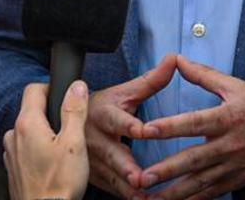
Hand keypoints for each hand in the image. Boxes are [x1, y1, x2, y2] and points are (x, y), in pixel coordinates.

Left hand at [3, 81, 90, 199]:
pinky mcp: (14, 170)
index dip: (53, 88)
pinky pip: (25, 150)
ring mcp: (11, 155)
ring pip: (29, 131)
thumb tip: (77, 86)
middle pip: (31, 110)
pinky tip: (53, 164)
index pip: (34, 89)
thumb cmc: (59, 185)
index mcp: (27, 124)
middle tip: (71, 128)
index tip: (68, 99)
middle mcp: (14, 136)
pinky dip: (38, 151)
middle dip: (51, 114)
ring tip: (64, 149)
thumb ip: (74, 110)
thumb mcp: (74, 142)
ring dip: (44, 134)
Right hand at [84, 54, 176, 198]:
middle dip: (126, 168)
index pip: (119, 120)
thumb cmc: (104, 106)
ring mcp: (92, 160)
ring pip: (110, 177)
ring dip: (127, 188)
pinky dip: (125, 196)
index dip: (132, 126)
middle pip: (112, 154)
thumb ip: (151, 81)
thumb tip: (174, 59)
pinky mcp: (93, 176)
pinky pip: (110, 189)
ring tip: (144, 197)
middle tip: (140, 178)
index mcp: (105, 114)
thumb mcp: (125, 92)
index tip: (145, 131)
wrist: (70, 122)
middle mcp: (96, 138)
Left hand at [139, 55, 244, 198]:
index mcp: (227, 118)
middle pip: (193, 160)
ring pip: (198, 183)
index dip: (170, 126)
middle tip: (141, 177)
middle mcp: (228, 145)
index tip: (147, 130)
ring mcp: (232, 167)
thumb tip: (178, 60)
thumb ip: (204, 75)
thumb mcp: (235, 87)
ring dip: (173, 193)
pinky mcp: (234, 181)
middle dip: (166, 170)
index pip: (194, 122)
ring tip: (149, 198)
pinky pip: (210, 194)